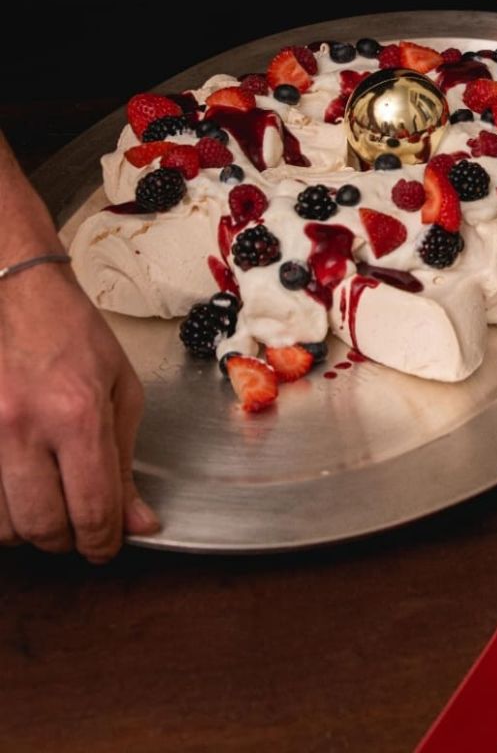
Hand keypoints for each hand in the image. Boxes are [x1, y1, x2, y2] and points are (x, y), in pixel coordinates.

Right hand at [0, 262, 159, 561]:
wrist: (16, 295)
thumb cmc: (73, 336)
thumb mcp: (122, 391)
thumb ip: (125, 464)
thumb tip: (138, 523)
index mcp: (76, 413)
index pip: (92, 509)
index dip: (103, 542)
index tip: (107, 546)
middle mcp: (22, 426)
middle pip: (41, 527)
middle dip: (66, 539)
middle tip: (78, 526)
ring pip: (1, 526)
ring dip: (28, 528)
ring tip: (46, 502)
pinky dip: (0, 509)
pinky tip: (17, 489)